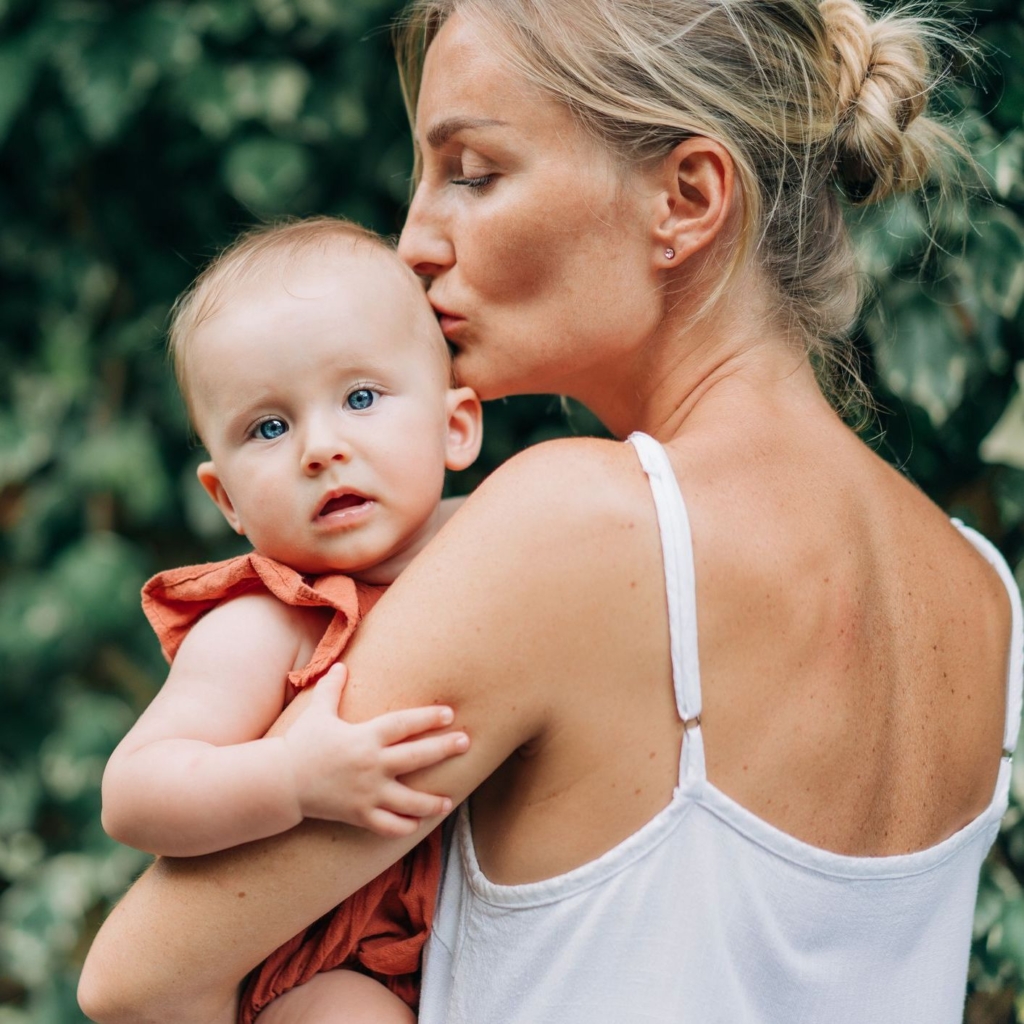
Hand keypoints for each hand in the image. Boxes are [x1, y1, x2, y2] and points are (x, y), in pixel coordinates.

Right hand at [281, 664, 469, 836]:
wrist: (281, 782)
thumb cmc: (302, 744)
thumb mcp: (318, 712)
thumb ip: (331, 689)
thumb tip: (340, 665)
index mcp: (365, 737)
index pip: (404, 724)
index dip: (428, 718)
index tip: (450, 714)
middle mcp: (371, 765)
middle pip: (416, 756)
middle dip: (444, 749)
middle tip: (466, 742)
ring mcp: (367, 793)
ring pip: (409, 800)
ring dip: (432, 801)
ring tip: (448, 800)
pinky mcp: (360, 815)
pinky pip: (389, 825)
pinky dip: (405, 825)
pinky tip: (417, 822)